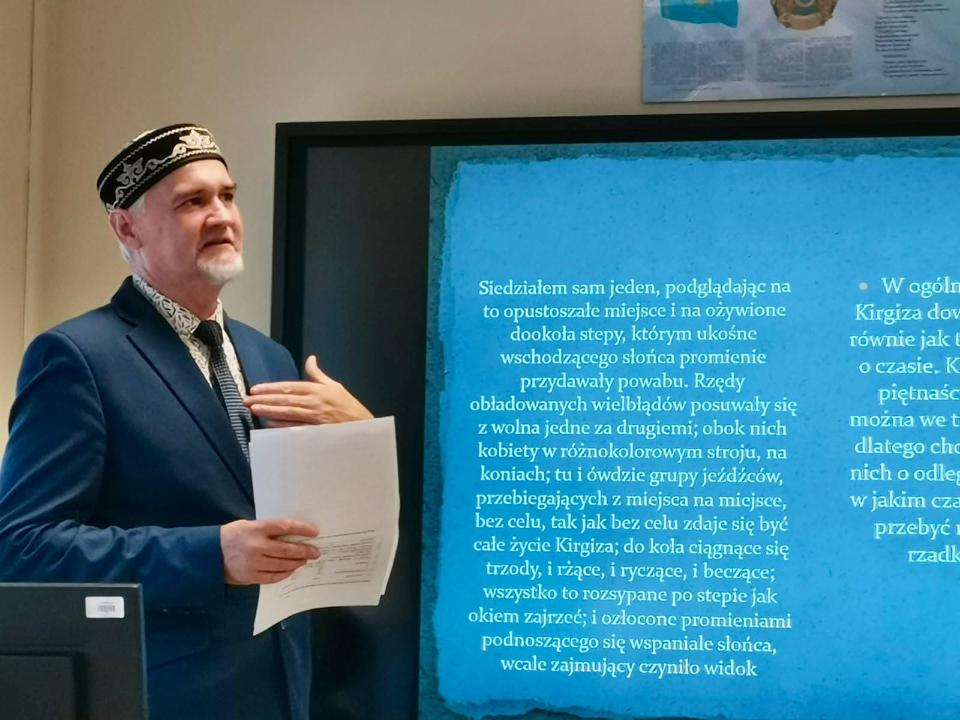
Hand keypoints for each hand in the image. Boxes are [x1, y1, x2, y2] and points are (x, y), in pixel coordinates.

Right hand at [220, 517, 320, 584]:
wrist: (209, 554)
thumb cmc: (232, 536)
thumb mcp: (248, 525)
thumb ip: (267, 529)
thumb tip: (291, 534)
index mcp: (256, 529)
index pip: (285, 527)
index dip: (302, 529)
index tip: (315, 532)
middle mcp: (256, 546)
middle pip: (287, 549)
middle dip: (304, 550)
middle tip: (315, 552)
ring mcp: (253, 563)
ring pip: (282, 564)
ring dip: (296, 562)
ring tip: (305, 560)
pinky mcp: (250, 577)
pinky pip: (273, 577)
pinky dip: (284, 574)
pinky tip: (291, 570)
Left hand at [244, 355, 372, 426]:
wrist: (362, 426)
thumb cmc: (348, 406)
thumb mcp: (334, 386)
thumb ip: (318, 374)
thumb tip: (310, 359)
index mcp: (316, 390)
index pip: (288, 387)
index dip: (270, 388)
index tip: (254, 389)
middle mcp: (314, 402)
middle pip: (284, 399)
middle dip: (263, 399)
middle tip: (246, 400)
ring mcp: (314, 417)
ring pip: (287, 412)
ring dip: (269, 411)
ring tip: (253, 409)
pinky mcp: (316, 431)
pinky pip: (296, 427)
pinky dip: (282, 426)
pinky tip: (269, 424)